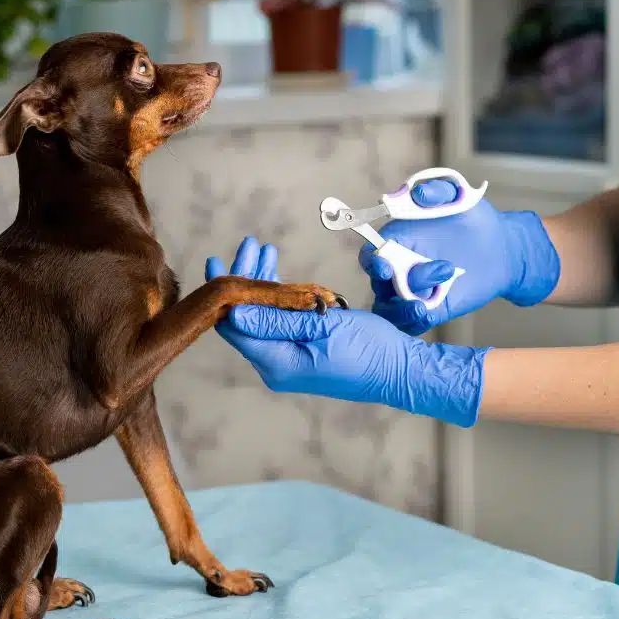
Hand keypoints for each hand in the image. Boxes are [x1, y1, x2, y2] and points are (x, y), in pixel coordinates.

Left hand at [206, 237, 487, 426]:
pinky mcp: (298, 354)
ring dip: (262, 283)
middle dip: (244, 278)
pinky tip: (278, 273)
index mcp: (277, 362)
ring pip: (261, 317)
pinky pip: (276, 323)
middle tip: (250, 246)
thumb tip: (233, 312)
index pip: (233, 325)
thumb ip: (277, 319)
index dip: (224, 291)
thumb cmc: (369, 349)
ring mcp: (286, 361)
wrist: (399, 372)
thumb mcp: (323, 326)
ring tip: (264, 250)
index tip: (218, 260)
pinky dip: (277, 297)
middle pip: (244, 319)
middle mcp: (275, 365)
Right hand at [361, 179, 559, 335]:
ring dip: (404, 306)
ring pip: (391, 308)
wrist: (501, 246)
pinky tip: (428, 310)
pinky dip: (414, 320)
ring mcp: (414, 291)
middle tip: (439, 270)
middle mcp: (399, 268)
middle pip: (379, 285)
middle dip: (396, 284)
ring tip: (436, 291)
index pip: (370, 255)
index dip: (371, 262)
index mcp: (396, 241)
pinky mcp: (431, 309)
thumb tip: (416, 193)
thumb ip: (437, 190)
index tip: (384, 266)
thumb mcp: (458, 196)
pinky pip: (411, 323)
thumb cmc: (472, 218)